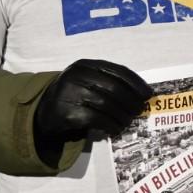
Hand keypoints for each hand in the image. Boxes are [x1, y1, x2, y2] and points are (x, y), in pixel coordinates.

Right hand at [32, 59, 149, 158]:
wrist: (43, 112)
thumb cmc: (73, 95)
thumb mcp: (88, 81)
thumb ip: (110, 82)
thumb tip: (142, 94)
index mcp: (85, 64)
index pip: (117, 71)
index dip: (136, 83)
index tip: (148, 94)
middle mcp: (76, 75)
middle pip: (114, 88)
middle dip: (131, 101)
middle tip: (140, 110)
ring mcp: (69, 93)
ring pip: (106, 104)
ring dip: (122, 115)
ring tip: (128, 121)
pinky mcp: (66, 112)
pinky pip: (97, 119)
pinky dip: (111, 125)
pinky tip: (115, 128)